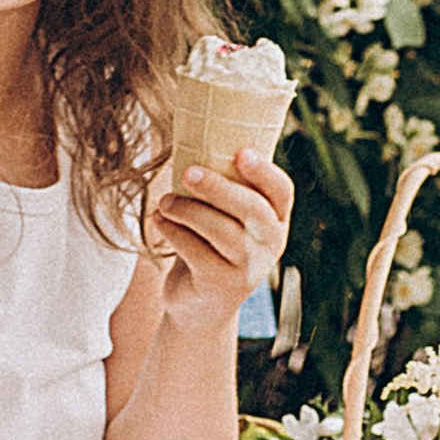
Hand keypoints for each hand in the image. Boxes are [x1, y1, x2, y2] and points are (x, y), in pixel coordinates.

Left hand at [148, 146, 292, 336]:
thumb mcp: (224, 218)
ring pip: (221, 230)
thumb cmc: (209, 246)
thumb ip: (222, 188)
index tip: (241, 152)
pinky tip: (158, 220)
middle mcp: (269, 245)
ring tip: (164, 201)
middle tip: (187, 172)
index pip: (281, 191)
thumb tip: (195, 133)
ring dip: (188, 210)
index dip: (264, 171)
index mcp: (275, 220)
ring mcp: (248, 268)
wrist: (198, 306)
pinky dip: (173, 231)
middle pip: (251, 210)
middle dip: (218, 187)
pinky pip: (195, 251)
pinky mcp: (221, 286)